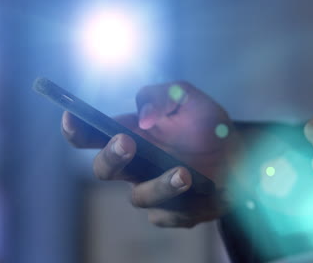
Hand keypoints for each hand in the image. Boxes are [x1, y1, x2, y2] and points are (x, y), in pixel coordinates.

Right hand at [61, 81, 243, 226]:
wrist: (240, 156)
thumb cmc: (207, 127)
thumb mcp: (189, 99)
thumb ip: (162, 96)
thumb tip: (143, 116)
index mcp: (131, 134)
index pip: (92, 135)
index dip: (76, 128)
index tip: (71, 116)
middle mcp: (134, 166)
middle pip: (104, 169)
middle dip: (112, 157)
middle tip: (127, 143)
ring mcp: (151, 191)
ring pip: (139, 197)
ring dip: (159, 185)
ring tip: (183, 173)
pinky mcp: (171, 213)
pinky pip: (166, 216)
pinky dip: (180, 206)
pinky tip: (198, 195)